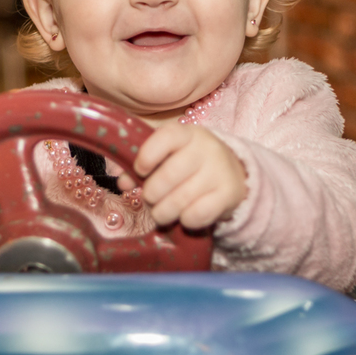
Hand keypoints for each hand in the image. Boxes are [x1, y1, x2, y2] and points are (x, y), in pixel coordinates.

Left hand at [117, 122, 246, 228]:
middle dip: (151, 194)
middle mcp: (206, 148)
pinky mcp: (230, 193)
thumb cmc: (188, 163)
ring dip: (163, 212)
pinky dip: (185, 220)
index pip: (166, 138)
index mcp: (186, 134)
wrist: (231, 172)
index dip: (147, 156)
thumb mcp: (168, 156)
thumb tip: (124, 182)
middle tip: (149, 200)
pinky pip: (198, 214)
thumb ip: (143, 165)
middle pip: (169, 175)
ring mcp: (220, 170)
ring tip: (161, 213)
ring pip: (181, 199)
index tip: (140, 171)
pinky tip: (184, 216)